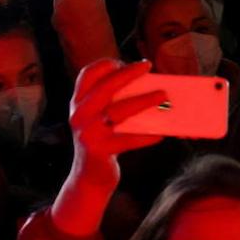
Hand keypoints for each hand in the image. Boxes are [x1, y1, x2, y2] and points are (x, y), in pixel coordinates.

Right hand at [67, 60, 165, 183]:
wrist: (89, 177)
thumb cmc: (102, 143)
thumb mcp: (97, 120)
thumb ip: (109, 104)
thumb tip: (144, 87)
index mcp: (77, 104)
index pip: (86, 76)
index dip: (104, 65)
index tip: (122, 61)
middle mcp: (78, 116)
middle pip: (104, 88)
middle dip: (127, 74)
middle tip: (146, 65)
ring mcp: (87, 133)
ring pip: (118, 111)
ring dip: (143, 101)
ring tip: (162, 95)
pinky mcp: (99, 150)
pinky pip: (127, 139)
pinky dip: (146, 135)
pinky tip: (160, 133)